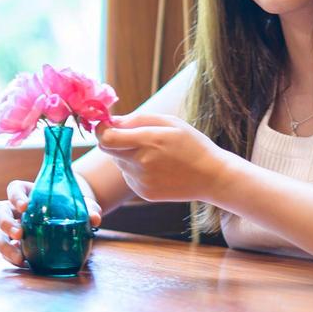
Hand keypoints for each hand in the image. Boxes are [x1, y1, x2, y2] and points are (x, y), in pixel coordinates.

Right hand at [0, 177, 102, 266]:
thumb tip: (94, 218)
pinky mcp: (14, 245)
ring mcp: (12, 228)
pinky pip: (5, 251)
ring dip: (3, 245)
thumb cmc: (72, 208)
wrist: (71, 223)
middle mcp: (15, 210)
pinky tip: (25, 264)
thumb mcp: (82, 206)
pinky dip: (11, 258)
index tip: (24, 206)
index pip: (14, 189)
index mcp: (28, 193)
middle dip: (4, 222)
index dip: (15, 196)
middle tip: (19, 234)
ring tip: (19, 258)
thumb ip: (88, 209)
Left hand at [93, 113, 227, 202]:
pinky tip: (157, 168)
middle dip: (114, 141)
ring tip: (154, 155)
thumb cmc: (191, 144)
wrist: (211, 176)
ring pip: (119, 163)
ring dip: (127, 156)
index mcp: (148, 141)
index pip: (106, 138)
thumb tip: (110, 121)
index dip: (101, 130)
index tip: (105, 125)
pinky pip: (128, 176)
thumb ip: (136, 119)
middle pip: (107, 149)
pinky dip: (136, 170)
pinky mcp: (144, 193)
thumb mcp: (169, 122)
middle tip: (134, 137)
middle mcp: (141, 163)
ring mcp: (142, 181)